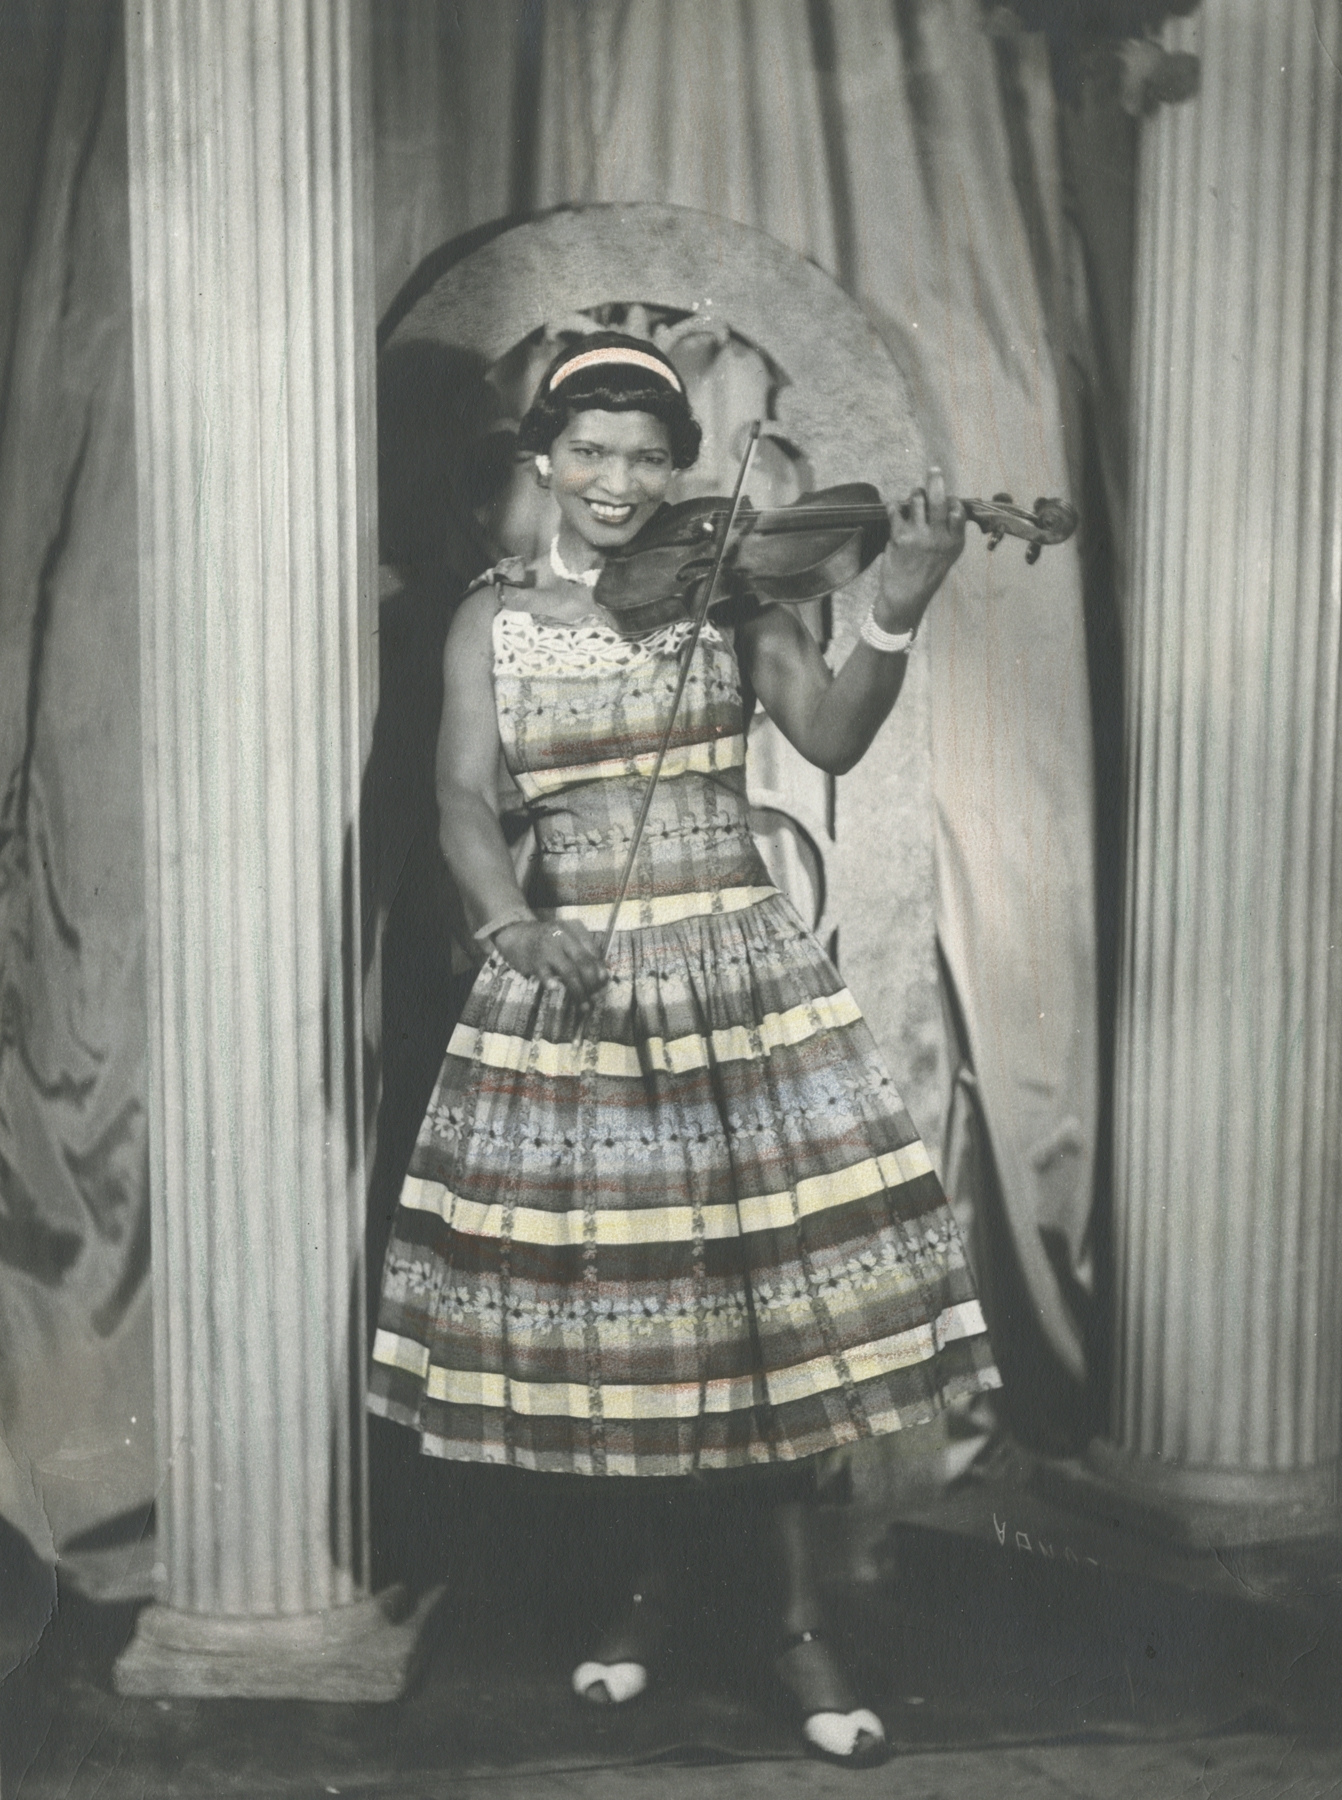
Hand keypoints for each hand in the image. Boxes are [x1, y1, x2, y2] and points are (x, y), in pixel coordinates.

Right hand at [492, 918, 609, 1003]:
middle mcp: (563, 935)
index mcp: (575, 928)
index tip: (603, 986)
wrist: (517, 934)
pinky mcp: (534, 960)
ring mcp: (548, 947)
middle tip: (595, 999)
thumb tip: (603, 979)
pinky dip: (551, 981)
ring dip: (579, 990)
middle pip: (584, 962)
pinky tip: (555, 988)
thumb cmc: (549, 941)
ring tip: (584, 1005)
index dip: (600, 970)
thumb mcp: (568, 940)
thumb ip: (584, 954)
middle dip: (592, 983)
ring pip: (569, 971)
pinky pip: (545, 973)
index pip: (594, 951)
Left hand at [877, 468, 965, 630]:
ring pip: (917, 500)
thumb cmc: (926, 574)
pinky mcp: (900, 537)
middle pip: (940, 498)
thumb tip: (951, 505)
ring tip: (913, 499)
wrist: (906, 596)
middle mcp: (939, 538)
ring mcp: (919, 536)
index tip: (948, 498)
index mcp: (954, 542)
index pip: (958, 510)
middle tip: (933, 468)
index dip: (952, 499)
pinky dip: (894, 506)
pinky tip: (895, 509)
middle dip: (936, 478)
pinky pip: (896, 509)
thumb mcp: (948, 556)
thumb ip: (951, 532)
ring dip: (914, 495)